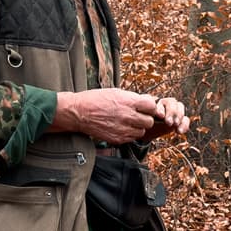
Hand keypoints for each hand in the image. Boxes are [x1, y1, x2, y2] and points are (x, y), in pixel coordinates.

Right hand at [52, 87, 181, 142]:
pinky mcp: (118, 138)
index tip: (146, 108)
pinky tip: (121, 128)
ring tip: (127, 122)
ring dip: (138, 128)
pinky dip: (129, 134)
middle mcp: (128, 116)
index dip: (150, 108)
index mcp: (128, 102)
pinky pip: (131, 138)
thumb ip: (133, 98)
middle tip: (137, 116)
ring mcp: (123, 129)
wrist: (79, 112)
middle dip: (145, 119)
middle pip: (149, 121)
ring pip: (141, 132)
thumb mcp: (116, 92)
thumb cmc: (95, 99)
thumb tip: (147, 100)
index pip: (152, 107)